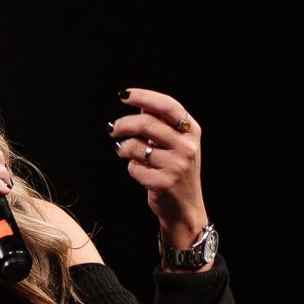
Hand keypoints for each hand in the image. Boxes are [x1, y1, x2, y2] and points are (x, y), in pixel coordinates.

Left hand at [112, 87, 207, 237]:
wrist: (185, 208)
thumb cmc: (177, 170)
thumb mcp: (177, 143)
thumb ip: (161, 123)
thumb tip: (140, 104)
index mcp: (191, 131)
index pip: (167, 105)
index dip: (144, 96)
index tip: (124, 95)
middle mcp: (187, 147)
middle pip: (146, 124)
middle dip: (123, 124)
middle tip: (112, 128)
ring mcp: (177, 166)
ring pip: (136, 147)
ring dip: (123, 149)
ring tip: (124, 152)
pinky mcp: (163, 182)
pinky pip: (134, 168)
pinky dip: (131, 168)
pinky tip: (140, 172)